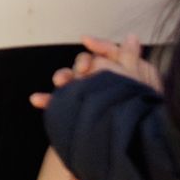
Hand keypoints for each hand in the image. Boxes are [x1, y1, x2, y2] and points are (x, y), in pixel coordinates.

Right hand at [33, 35, 161, 105]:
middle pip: (86, 64)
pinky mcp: (80, 112)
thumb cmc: (141, 109)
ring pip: (72, 81)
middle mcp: (105, 82)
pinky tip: (38, 100)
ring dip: (62, 77)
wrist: (136, 144)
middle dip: (80, 64)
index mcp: (121, 72)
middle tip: (82, 69)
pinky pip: (62, 104)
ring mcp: (91, 97)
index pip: (106, 52)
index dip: (97, 45)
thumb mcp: (140, 79)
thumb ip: (131, 57)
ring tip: (60, 82)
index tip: (86, 40)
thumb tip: (131, 36)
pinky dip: (49, 101)